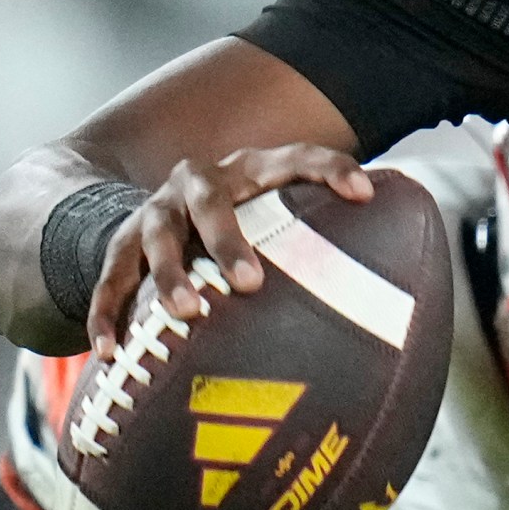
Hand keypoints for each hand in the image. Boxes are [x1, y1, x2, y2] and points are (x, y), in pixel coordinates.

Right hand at [86, 144, 372, 358]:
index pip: (297, 157)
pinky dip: (106, 315)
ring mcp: (155, 213)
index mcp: (250, 170)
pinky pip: (107, 281)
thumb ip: (326, 240)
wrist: (157, 210)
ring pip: (156, 237)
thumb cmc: (244, 223)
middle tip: (251, 283)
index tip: (365, 192)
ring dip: (169, 274)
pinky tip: (109, 352)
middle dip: (229, 238)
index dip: (331, 168)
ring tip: (188, 311)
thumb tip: (402, 290)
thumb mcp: (282, 218)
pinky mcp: (119, 247)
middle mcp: (198, 184)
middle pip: (212, 199)